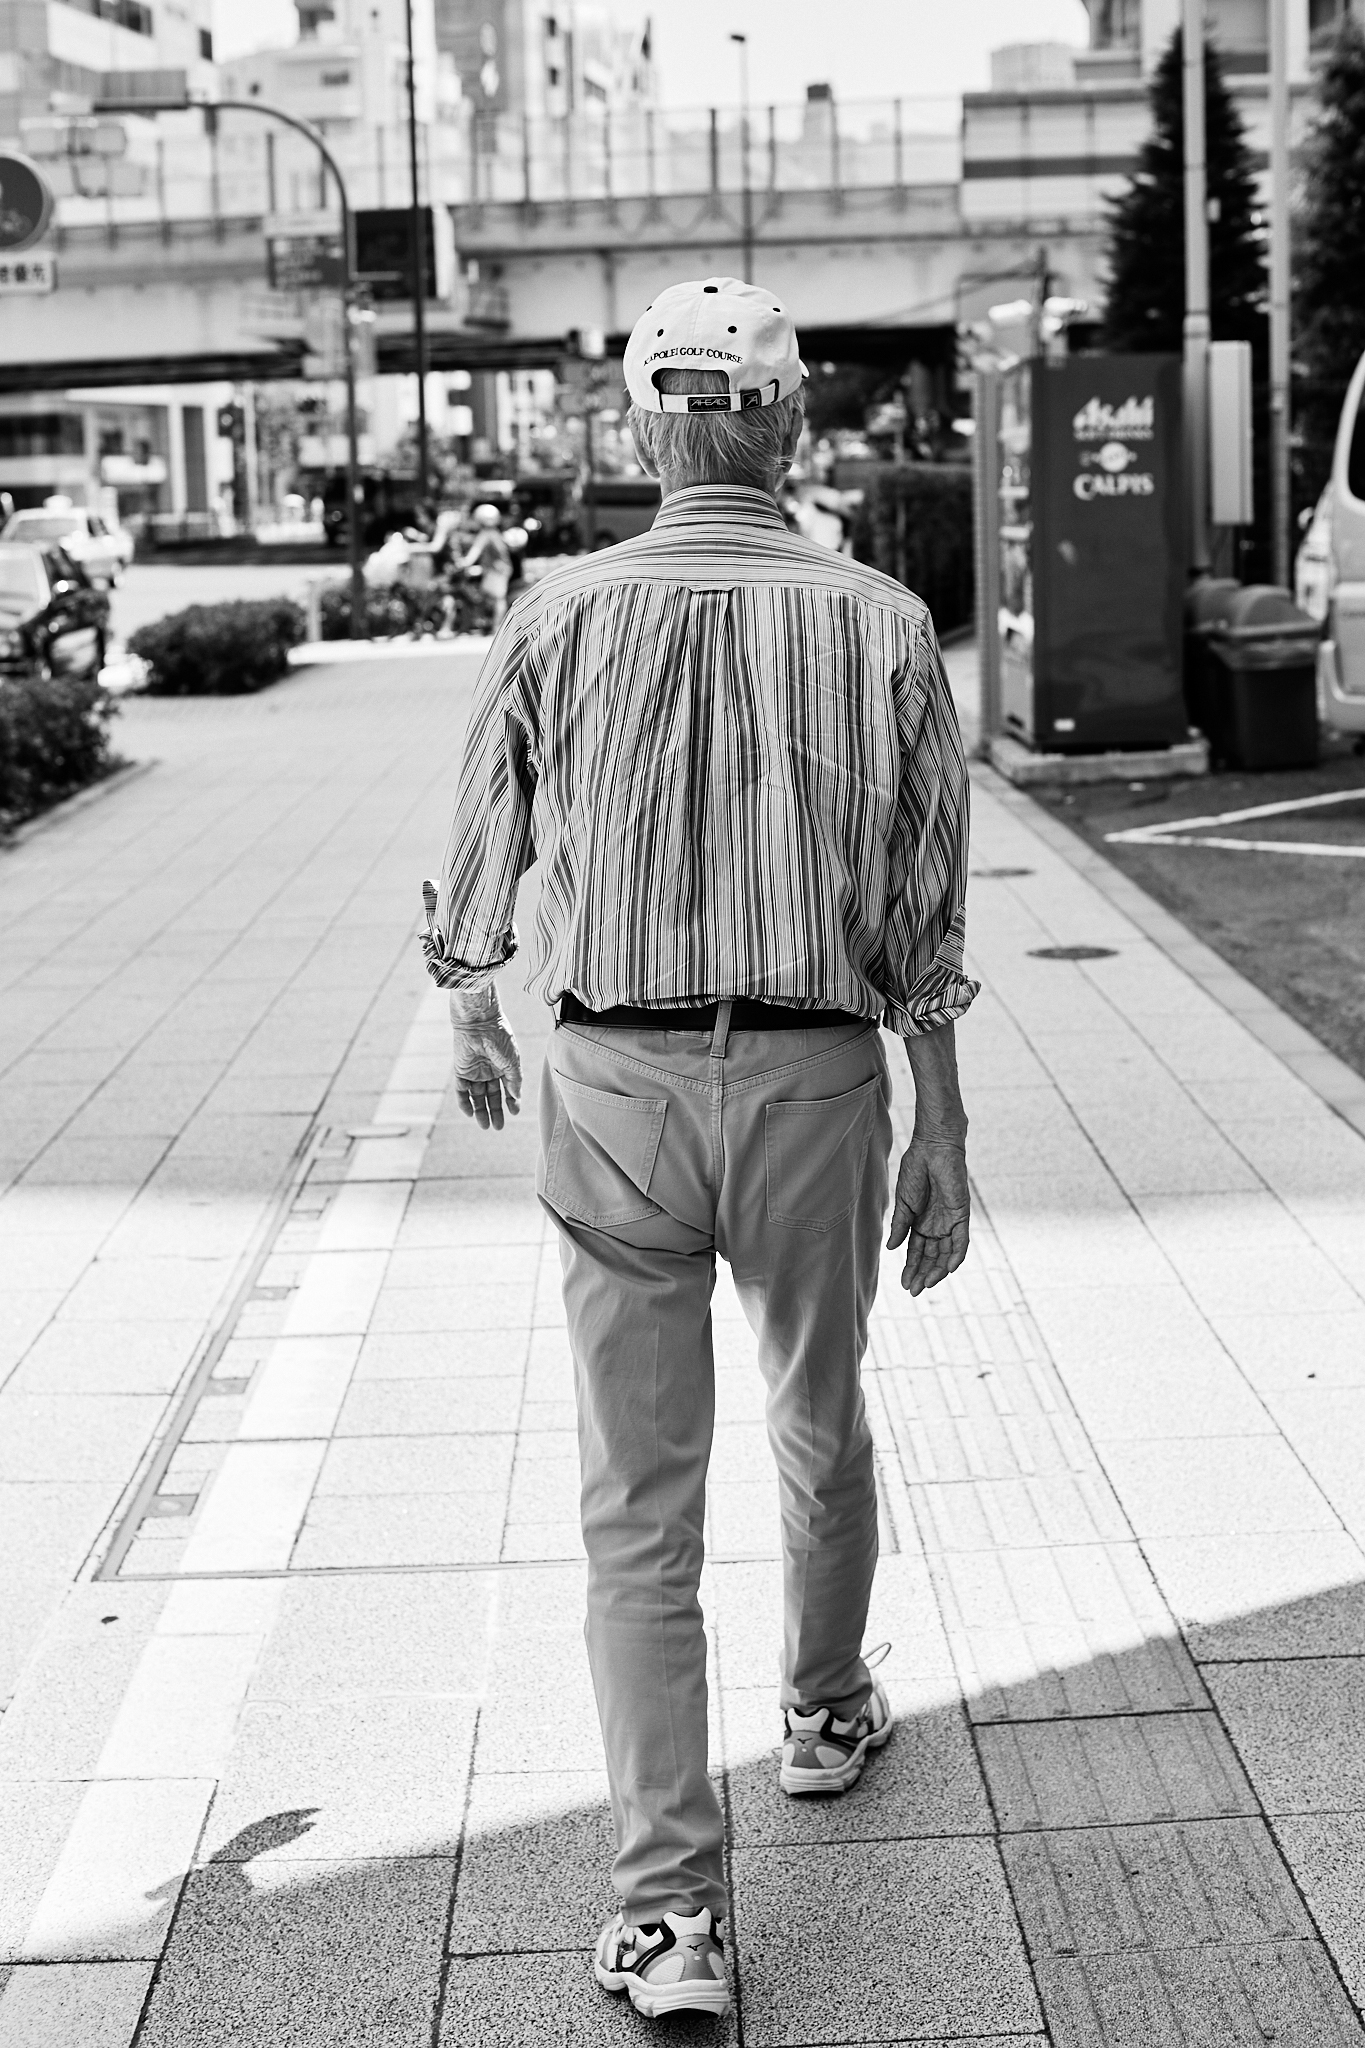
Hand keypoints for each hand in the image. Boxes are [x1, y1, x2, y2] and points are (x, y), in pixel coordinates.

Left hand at [449, 992, 521, 1129]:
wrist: (479, 1022)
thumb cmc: (499, 1037)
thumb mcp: (512, 1061)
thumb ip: (514, 1080)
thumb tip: (516, 1098)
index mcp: (504, 1067)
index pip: (507, 1089)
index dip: (511, 1101)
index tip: (514, 1112)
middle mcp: (489, 1070)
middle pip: (492, 1095)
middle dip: (495, 1111)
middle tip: (498, 1127)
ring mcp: (475, 1071)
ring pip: (477, 1096)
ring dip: (481, 1111)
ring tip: (485, 1126)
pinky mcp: (461, 1071)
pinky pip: (462, 1090)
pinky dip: (465, 1102)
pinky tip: (470, 1114)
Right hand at [887, 1135, 969, 1295]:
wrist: (932, 1148)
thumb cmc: (915, 1169)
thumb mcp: (903, 1202)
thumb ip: (900, 1225)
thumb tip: (891, 1249)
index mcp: (920, 1222)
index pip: (917, 1251)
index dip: (911, 1267)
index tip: (904, 1284)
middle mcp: (936, 1225)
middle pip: (931, 1256)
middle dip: (922, 1274)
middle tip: (914, 1291)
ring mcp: (950, 1221)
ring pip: (946, 1253)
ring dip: (937, 1270)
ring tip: (926, 1284)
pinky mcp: (962, 1215)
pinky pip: (961, 1241)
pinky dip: (956, 1256)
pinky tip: (947, 1269)